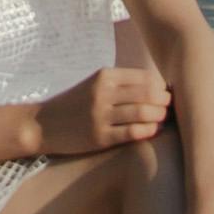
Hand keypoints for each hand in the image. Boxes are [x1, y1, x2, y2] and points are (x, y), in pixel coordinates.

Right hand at [40, 65, 170, 157]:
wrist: (42, 125)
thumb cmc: (74, 104)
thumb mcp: (94, 84)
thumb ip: (120, 84)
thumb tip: (156, 88)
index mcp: (104, 76)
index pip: (144, 77)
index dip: (161, 86)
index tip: (167, 94)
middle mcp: (103, 93)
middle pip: (147, 93)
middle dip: (164, 101)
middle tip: (172, 108)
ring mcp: (101, 115)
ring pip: (142, 113)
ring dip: (159, 116)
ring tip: (165, 119)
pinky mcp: (99, 137)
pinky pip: (131, 133)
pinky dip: (148, 131)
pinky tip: (154, 130)